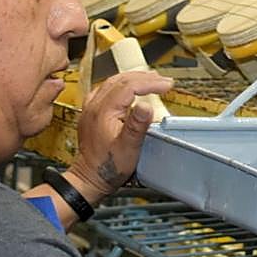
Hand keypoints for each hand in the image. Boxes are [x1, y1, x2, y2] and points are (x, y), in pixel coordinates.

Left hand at [67, 70, 173, 203]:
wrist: (89, 178)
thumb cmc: (108, 167)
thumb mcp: (128, 148)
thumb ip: (137, 126)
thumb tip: (146, 105)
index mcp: (104, 111)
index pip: (130, 86)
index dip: (150, 83)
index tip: (166, 85)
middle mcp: (95, 106)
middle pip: (121, 79)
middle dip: (145, 78)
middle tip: (163, 81)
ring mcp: (91, 108)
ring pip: (113, 82)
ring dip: (133, 79)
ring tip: (151, 80)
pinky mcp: (91, 113)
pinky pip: (106, 90)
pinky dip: (121, 85)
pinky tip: (128, 88)